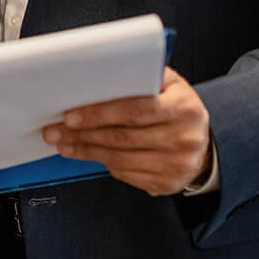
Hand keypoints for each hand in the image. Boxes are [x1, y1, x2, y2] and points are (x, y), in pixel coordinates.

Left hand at [42, 67, 211, 196]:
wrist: (203, 140)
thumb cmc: (176, 106)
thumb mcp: (168, 83)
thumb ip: (141, 76)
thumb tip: (97, 75)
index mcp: (184, 107)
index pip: (134, 110)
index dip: (99, 113)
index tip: (70, 115)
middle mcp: (185, 138)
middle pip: (122, 138)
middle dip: (82, 134)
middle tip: (55, 131)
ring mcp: (178, 165)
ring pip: (120, 159)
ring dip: (86, 152)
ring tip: (65, 144)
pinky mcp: (169, 183)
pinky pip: (127, 175)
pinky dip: (105, 165)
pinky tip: (90, 154)